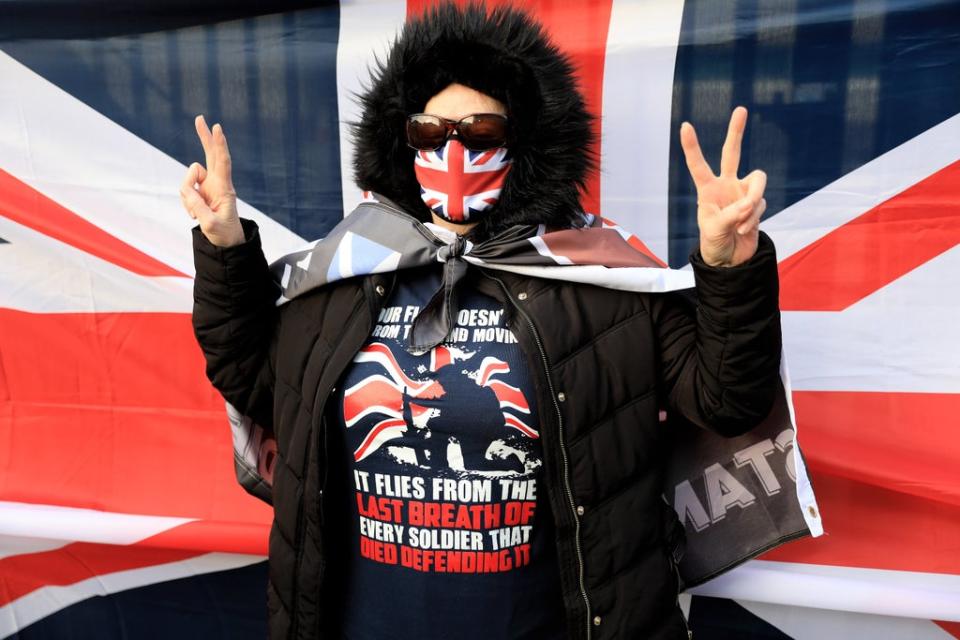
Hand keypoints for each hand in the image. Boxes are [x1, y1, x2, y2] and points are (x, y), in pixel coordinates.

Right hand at [179, 115, 244, 247]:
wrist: (226, 241)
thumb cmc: (223, 234)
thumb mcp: (210, 224)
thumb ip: (197, 207)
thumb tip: (186, 189)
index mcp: (224, 189)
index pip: (222, 162)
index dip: (220, 145)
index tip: (218, 128)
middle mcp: (217, 183)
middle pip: (210, 154)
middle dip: (204, 137)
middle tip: (199, 118)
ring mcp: (208, 186)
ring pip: (188, 177)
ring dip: (186, 193)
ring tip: (195, 212)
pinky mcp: (200, 191)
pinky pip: (185, 189)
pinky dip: (185, 200)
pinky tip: (193, 212)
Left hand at [680, 106, 766, 266]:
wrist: (730, 260)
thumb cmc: (714, 244)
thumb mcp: (715, 230)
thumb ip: (732, 214)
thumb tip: (751, 202)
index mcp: (707, 189)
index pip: (698, 165)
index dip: (692, 146)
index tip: (685, 125)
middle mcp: (726, 186)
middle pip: (732, 152)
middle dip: (736, 131)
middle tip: (741, 109)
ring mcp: (743, 192)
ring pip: (757, 184)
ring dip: (753, 202)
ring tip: (742, 222)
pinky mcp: (757, 203)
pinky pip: (761, 204)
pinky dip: (754, 219)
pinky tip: (743, 231)